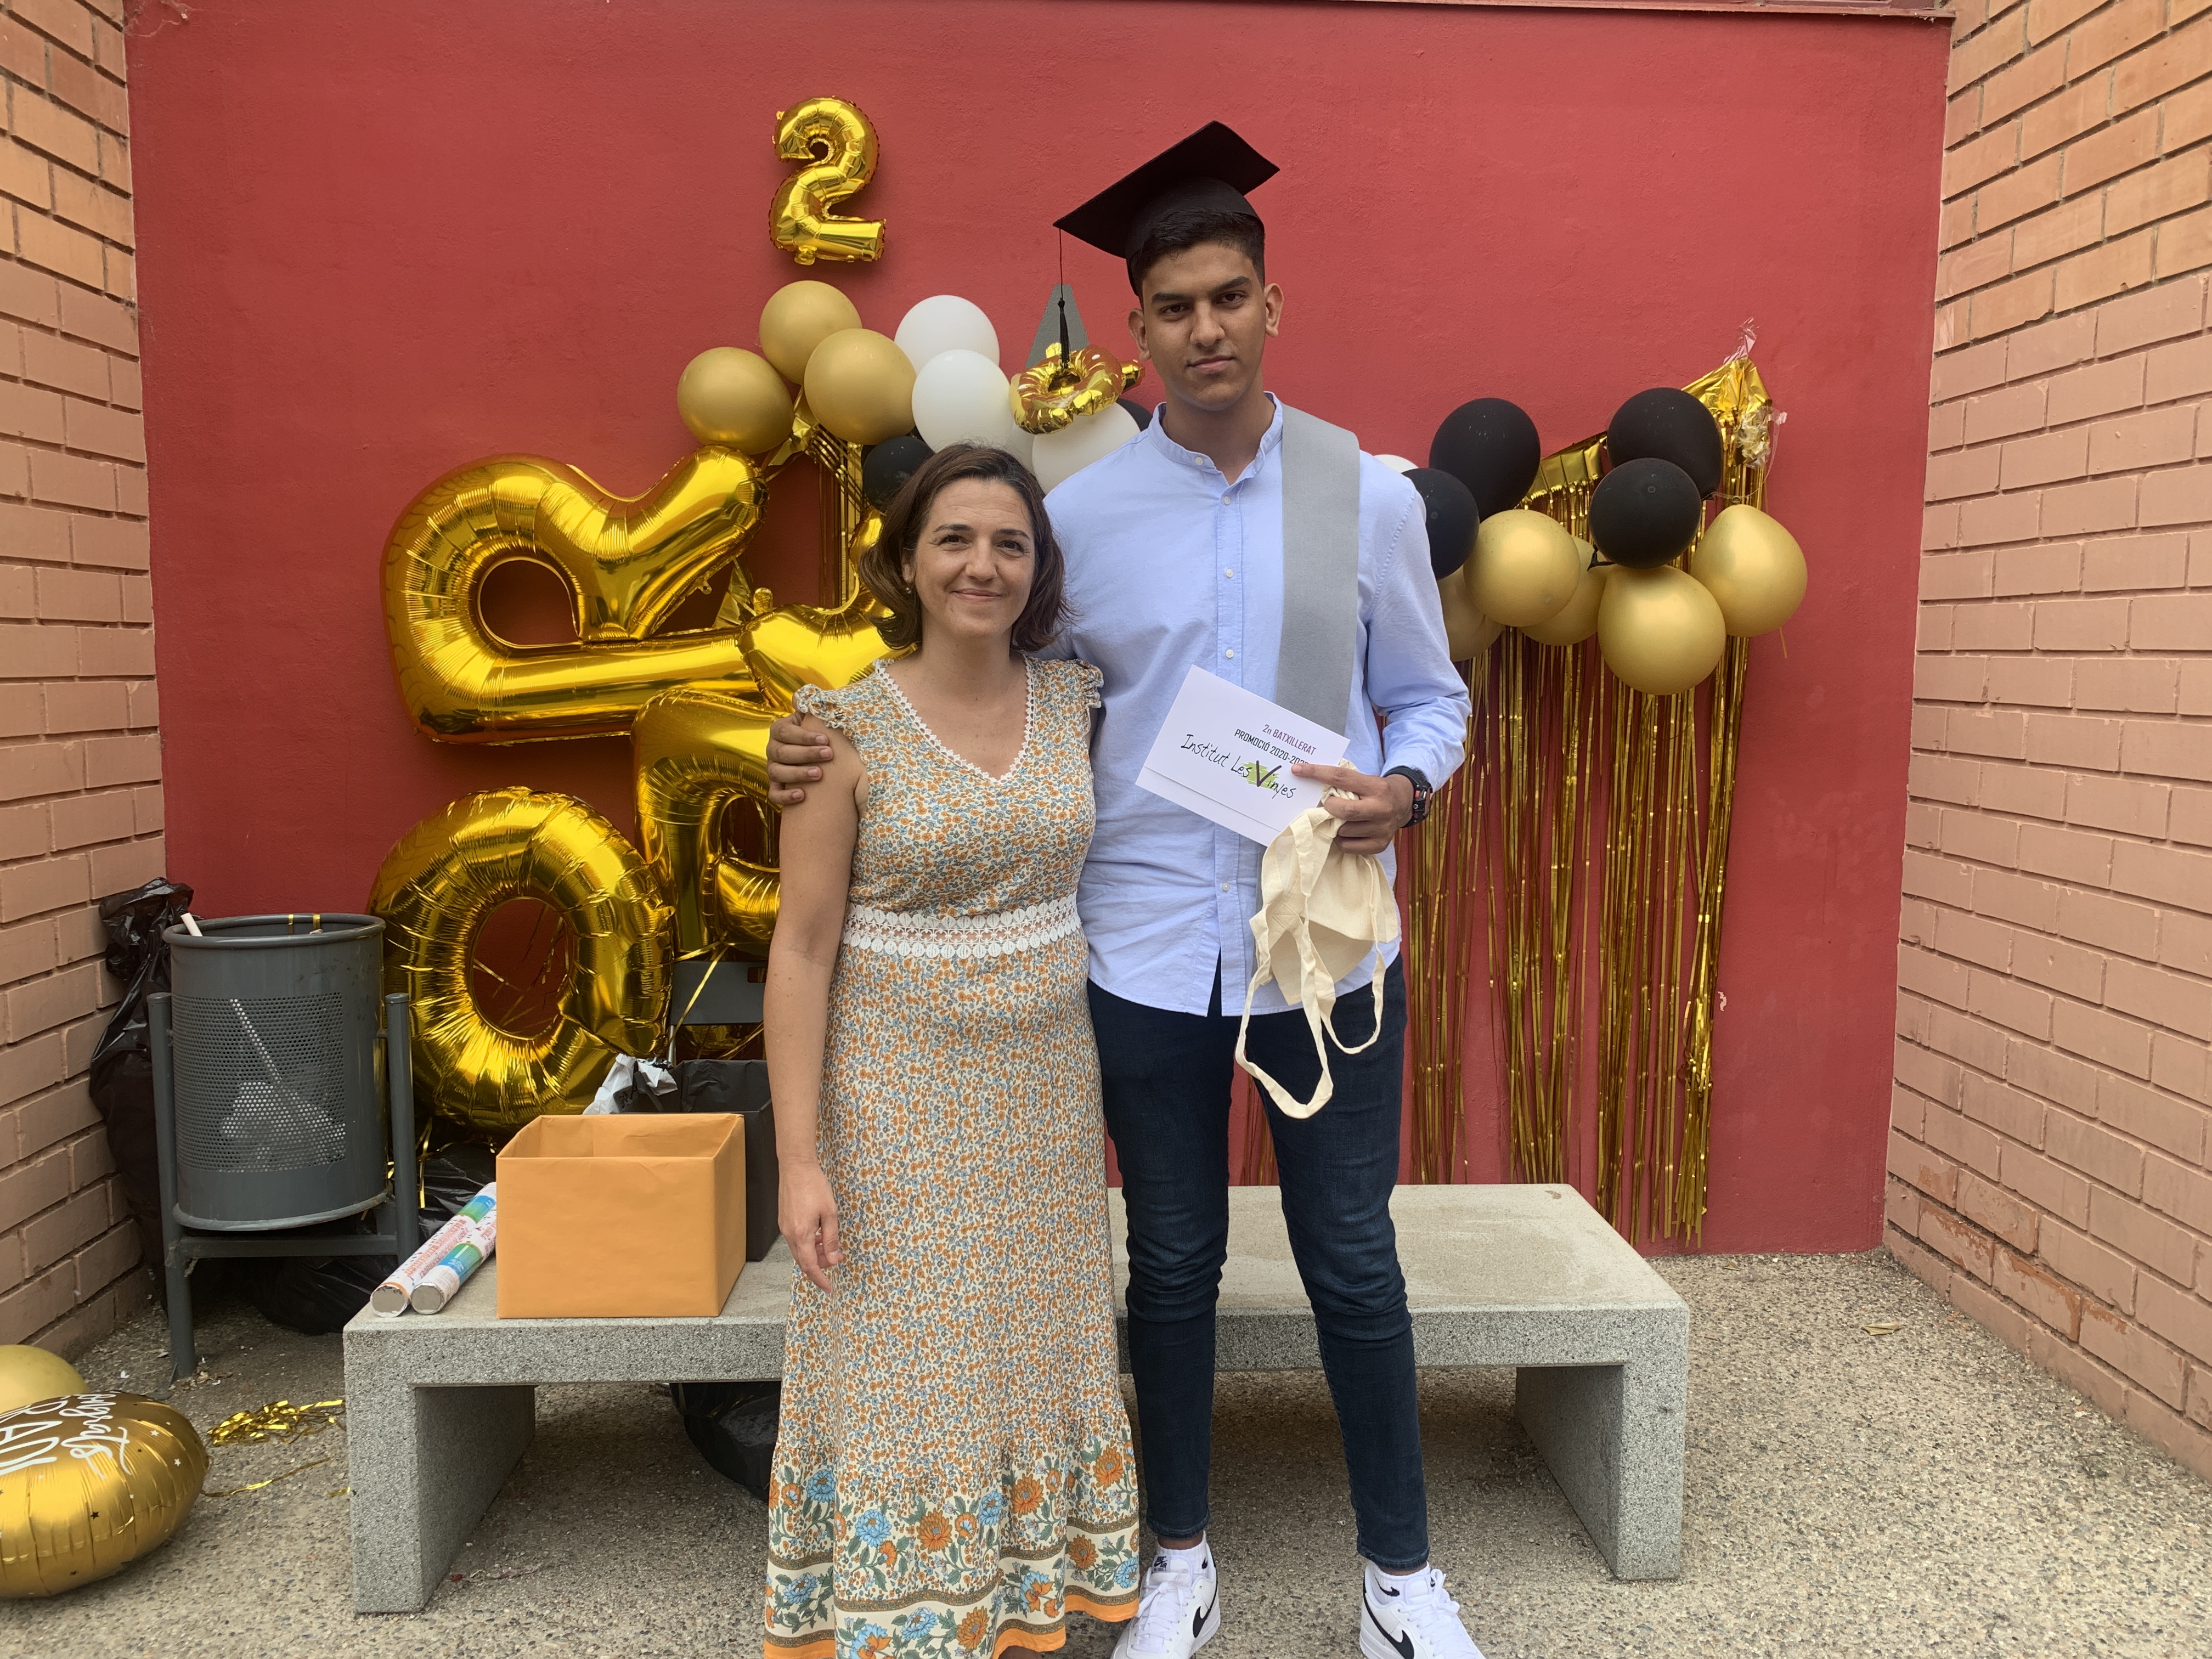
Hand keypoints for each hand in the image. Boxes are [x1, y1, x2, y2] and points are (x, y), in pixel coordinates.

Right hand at [766, 715, 834, 806]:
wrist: (820, 758)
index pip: (784, 731)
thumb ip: (810, 707)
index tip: (825, 739)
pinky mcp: (776, 787)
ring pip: (777, 772)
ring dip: (797, 773)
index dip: (804, 736)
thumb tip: (798, 697)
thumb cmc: (818, 736)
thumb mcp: (815, 720)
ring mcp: (773, 769)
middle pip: (781, 752)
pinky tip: (801, 796)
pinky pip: (774, 795)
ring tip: (819, 774)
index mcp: (779, 730)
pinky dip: (785, 797)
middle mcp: (772, 749)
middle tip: (828, 754)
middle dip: (806, 753)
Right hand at [779, 1163, 842, 1291]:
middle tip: (836, 1259)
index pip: (809, 1266)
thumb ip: (831, 1239)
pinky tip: (819, 1235)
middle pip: (803, 1260)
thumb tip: (832, 1259)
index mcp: (801, 1234)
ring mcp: (784, 1227)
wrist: (796, 1167)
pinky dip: (808, 1244)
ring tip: (830, 1246)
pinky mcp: (784, 1221)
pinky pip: (796, 1240)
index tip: (828, 1288)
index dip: (819, 1279)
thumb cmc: (813, 1186)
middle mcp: (789, 1234)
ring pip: (799, 1250)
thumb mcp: (829, 1213)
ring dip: (814, 1254)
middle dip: (820, 1265)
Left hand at [1290, 763, 1414, 855]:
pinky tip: (1347, 832)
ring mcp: (1382, 829)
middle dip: (1330, 808)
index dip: (1317, 773)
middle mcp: (1382, 808)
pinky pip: (1348, 846)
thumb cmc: (1376, 791)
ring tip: (1340, 820)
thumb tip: (1310, 780)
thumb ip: (1345, 782)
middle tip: (1328, 805)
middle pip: (1345, 811)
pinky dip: (1341, 840)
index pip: (1341, 778)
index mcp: (1376, 787)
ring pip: (1344, 831)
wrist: (1404, 803)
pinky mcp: (1379, 845)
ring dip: (1335, 826)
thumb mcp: (1366, 780)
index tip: (1298, 769)